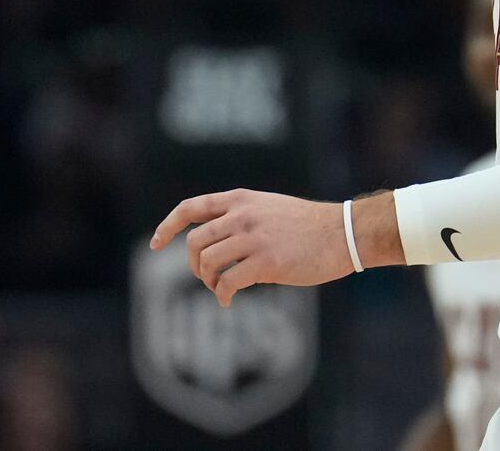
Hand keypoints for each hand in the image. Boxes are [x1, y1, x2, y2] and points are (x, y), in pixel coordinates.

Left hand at [150, 189, 352, 306]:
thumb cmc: (309, 226)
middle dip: (193, 265)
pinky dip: (221, 295)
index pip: (191, 207)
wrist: (343, 233)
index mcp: (242, 199)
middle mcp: (243, 214)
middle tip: (205, 277)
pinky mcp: (266, 262)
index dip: (168, 226)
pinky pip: (227, 282)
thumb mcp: (270, 208)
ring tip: (220, 289)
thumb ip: (242, 217)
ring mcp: (253, 237)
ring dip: (207, 282)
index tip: (155, 244)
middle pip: (194, 241)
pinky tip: (228, 300)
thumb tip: (215, 242)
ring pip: (207, 262)